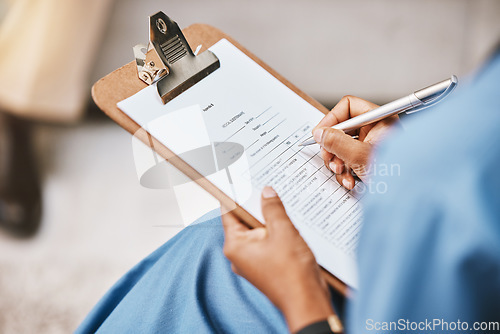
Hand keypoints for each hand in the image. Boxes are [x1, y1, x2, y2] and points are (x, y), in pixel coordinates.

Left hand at [222, 187, 333, 331]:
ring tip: (281, 206)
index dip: (234, 194)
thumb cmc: (292, 272)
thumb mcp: (283, 230)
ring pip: (257, 231)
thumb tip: (266, 192)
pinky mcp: (265, 265)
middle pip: (244, 220)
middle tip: (266, 187)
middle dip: (256, 205)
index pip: (228, 212)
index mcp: (235, 245)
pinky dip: (275, 232)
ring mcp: (252, 261)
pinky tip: (288, 224)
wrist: (307, 301)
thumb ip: (272, 208)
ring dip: (269, 219)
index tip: (237, 179)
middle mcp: (239, 254)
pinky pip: (266, 241)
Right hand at [312, 95, 398, 188]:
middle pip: (343, 129)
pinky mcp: (369, 161)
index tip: (320, 134)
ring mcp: (372, 146)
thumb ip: (336, 142)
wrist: (406, 199)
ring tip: (342, 173)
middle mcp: (377, 130)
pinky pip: (349, 160)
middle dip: (333, 146)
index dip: (331, 119)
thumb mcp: (359, 156)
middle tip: (329, 157)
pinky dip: (346, 172)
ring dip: (337, 162)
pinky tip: (350, 181)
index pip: (348, 107)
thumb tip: (320, 133)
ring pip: (343, 147)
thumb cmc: (395, 176)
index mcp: (380, 120)